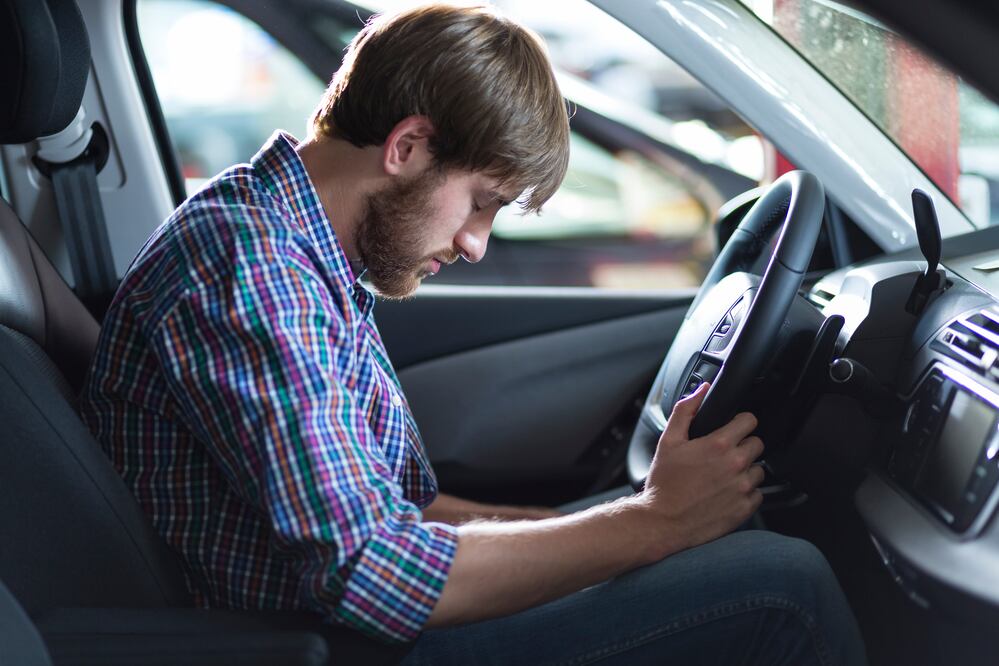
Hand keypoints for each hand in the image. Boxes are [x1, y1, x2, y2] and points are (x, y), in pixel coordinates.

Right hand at [640, 383, 763, 556]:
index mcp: (719, 444)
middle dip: (743, 446)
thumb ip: (686, 410)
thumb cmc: (664, 482)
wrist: (662, 521)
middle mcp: (735, 465)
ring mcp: (743, 488)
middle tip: (723, 454)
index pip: (750, 421)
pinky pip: (758, 494)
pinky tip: (726, 493)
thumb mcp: (668, 441)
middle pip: (758, 444)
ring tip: (724, 476)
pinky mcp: (745, 508)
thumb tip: (702, 389)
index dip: (740, 422)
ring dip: (746, 470)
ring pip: (759, 470)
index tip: (733, 428)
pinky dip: (746, 492)